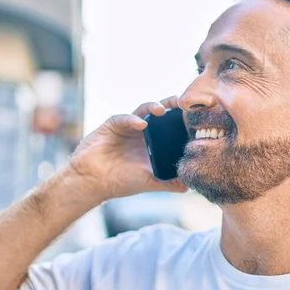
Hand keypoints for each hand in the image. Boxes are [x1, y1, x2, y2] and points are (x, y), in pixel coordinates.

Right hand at [68, 96, 187, 200]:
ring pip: (144, 109)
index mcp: (154, 142)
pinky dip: (133, 119)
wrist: (93, 182)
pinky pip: (124, 118)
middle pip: (160, 112)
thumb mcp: (151, 182)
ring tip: (163, 110)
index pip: (171, 126)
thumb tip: (189, 186)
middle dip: (172, 105)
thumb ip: (170, 183)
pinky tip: (142, 125)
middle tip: (183, 103)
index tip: (196, 117)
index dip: (182, 119)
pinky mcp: (112, 125)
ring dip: (154, 106)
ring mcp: (128, 126)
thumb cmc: (121, 182)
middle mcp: (143, 131)